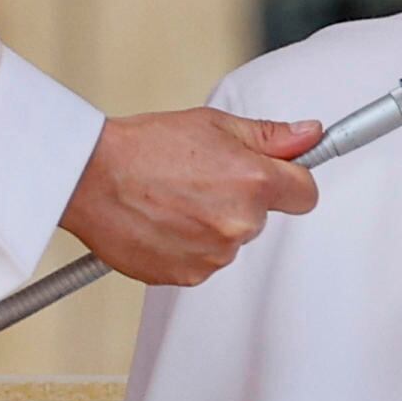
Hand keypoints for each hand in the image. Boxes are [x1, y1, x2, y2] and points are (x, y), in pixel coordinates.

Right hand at [61, 108, 321, 285]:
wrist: (90, 177)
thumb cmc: (145, 146)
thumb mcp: (214, 125)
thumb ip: (270, 136)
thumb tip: (310, 135)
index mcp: (254, 181)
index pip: (305, 194)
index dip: (290, 181)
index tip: (276, 176)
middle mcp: (240, 223)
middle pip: (262, 217)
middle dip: (241, 199)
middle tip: (200, 178)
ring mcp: (215, 254)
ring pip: (230, 240)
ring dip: (211, 224)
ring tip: (173, 198)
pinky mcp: (188, 275)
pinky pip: (203, 260)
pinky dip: (188, 245)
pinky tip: (162, 221)